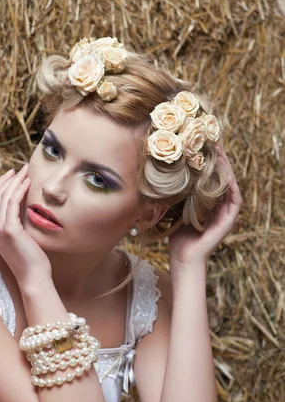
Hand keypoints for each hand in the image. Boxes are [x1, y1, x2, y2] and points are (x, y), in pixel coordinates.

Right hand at [0, 164, 52, 283]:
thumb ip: (15, 221)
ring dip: (16, 181)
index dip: (0, 183)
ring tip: (28, 172)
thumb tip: (22, 204)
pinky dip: (20, 189)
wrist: (33, 276)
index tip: (13, 174)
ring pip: (4, 196)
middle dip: (9, 178)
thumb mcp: (18, 236)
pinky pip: (12, 202)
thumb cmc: (29, 258)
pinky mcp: (9, 229)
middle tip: (23, 168)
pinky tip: (29, 183)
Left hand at [168, 146, 242, 265]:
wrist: (183, 258)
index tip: (202, 146)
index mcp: (208, 203)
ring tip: (220, 153)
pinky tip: (226, 175)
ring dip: (227, 169)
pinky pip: (234, 200)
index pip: (212, 177)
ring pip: (230, 186)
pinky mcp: (229, 221)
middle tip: (213, 143)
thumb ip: (177, 194)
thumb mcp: (175, 209)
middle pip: (223, 178)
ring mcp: (226, 214)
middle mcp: (219, 206)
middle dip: (219, 160)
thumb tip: (165, 174)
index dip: (209, 162)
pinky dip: (231, 187)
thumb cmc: (176, 237)